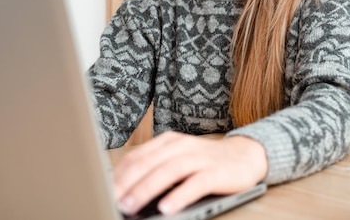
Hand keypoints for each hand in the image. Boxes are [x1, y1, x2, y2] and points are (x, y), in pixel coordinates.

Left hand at [113, 131, 267, 215]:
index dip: (119, 173)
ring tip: (131, 206)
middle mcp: (183, 146)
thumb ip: (156, 168)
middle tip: (113, 200)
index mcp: (169, 141)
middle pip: (150, 162)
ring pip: (169, 171)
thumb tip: (124, 190)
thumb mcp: (178, 160)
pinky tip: (166, 208)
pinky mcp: (217, 172)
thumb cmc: (206, 162)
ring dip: (147, 189)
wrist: (246, 156)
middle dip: (128, 183)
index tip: (103, 189)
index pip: (138, 156)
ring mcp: (201, 158)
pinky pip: (196, 183)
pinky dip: (179, 195)